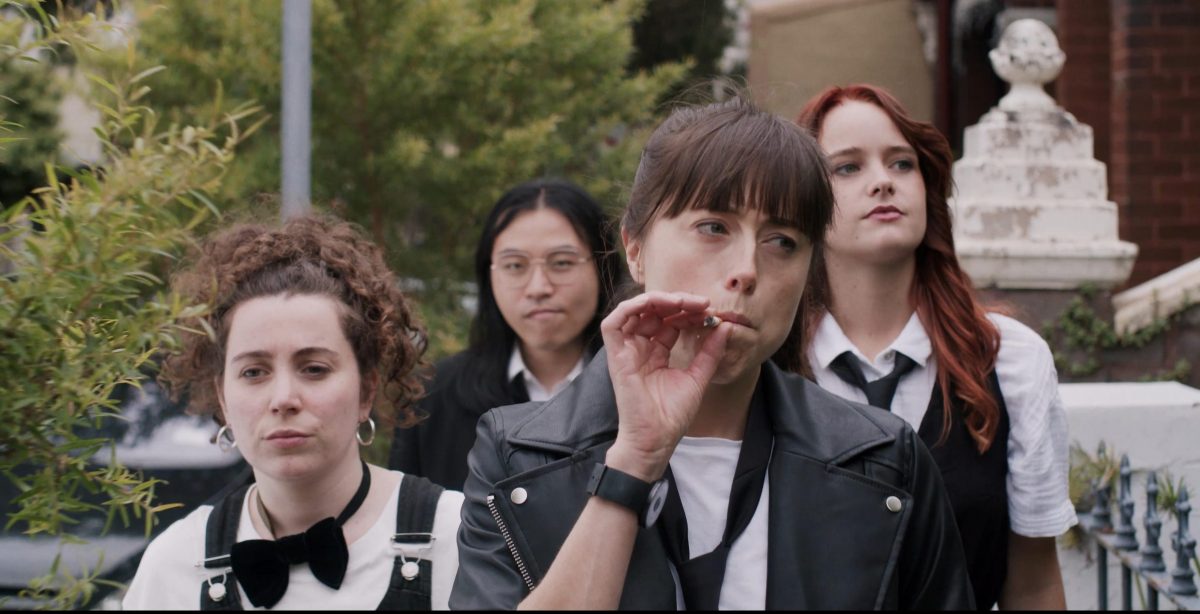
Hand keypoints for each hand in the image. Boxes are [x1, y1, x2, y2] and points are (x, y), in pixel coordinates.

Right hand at [600, 291, 731, 480]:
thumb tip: (725, 327)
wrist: (656, 438)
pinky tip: (654, 303)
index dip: (688, 312)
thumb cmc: (672, 415)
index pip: (670, 321)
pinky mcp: (615, 355)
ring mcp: (626, 351)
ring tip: (682, 301)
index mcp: (657, 353)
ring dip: (657, 300)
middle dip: (677, 302)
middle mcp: (640, 348)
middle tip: (701, 302)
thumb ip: (710, 352)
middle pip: (654, 312)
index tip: (710, 312)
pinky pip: (614, 323)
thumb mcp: (698, 376)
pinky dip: (631, 307)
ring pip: (634, 311)